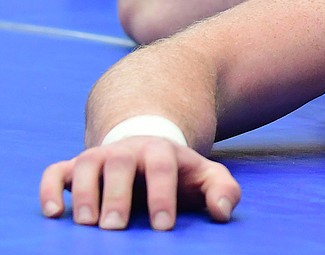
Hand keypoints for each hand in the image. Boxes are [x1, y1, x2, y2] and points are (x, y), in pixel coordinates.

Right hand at [40, 136, 239, 230]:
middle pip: (120, 165)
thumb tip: (224, 211)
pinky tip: (53, 212)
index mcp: (161, 152)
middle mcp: (127, 151)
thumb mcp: (204, 176)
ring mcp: (99, 157)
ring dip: (83, 193)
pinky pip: (55, 172)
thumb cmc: (177, 172)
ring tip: (86, 222)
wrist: (146, 147)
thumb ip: (222, 190)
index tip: (163, 226)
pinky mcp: (74, 167)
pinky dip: (50, 189)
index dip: (163, 195)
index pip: (162, 169)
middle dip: (117, 195)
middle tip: (116, 227)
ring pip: (86, 166)